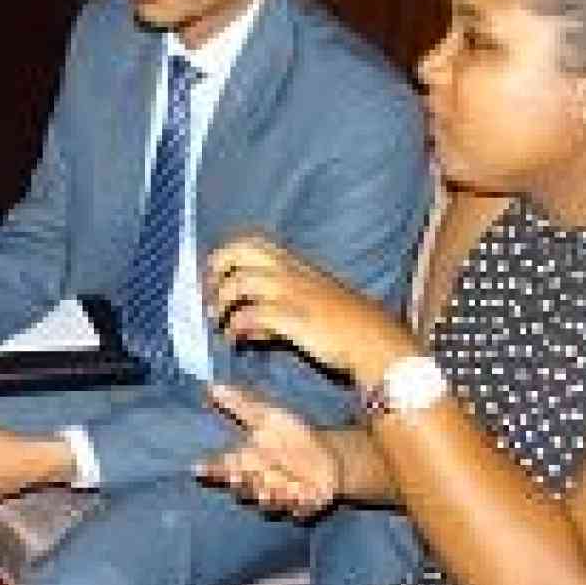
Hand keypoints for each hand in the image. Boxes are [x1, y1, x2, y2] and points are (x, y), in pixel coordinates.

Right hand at [198, 384, 337, 517]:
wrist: (329, 458)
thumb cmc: (291, 436)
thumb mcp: (267, 416)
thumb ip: (240, 404)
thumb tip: (211, 385)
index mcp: (244, 462)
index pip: (222, 466)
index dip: (211, 468)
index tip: (198, 467)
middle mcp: (257, 482)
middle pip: (242, 485)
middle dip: (239, 481)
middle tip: (236, 475)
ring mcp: (280, 497)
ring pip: (267, 501)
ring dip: (266, 497)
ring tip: (269, 490)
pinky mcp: (303, 505)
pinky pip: (298, 508)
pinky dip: (299, 504)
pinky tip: (302, 495)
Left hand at [205, 232, 419, 384]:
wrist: (377, 343)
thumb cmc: (347, 327)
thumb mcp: (311, 306)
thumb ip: (276, 309)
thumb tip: (245, 325)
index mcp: (298, 266)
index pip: (253, 241)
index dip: (226, 254)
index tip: (213, 277)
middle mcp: (292, 273)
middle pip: (241, 249)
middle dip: (216, 268)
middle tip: (208, 294)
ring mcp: (293, 294)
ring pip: (240, 281)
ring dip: (220, 302)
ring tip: (217, 322)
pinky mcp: (294, 319)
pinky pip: (251, 316)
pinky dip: (235, 326)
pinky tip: (234, 340)